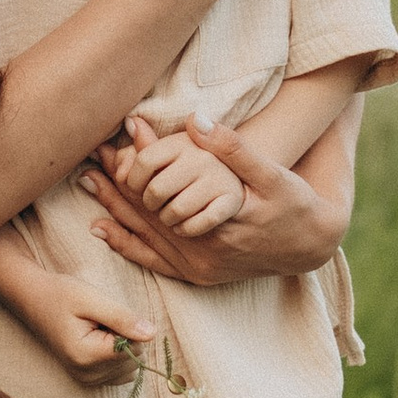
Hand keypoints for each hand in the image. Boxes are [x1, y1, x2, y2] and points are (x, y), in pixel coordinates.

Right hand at [15, 265, 163, 379]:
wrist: (34, 300)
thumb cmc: (61, 294)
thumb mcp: (92, 298)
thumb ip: (123, 318)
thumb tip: (152, 334)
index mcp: (87, 356)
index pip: (134, 348)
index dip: (127, 326)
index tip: (104, 315)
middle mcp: (87, 374)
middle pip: (134, 359)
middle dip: (126, 336)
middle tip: (99, 320)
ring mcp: (88, 379)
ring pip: (131, 366)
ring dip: (123, 345)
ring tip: (98, 328)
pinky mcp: (89, 378)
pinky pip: (122, 372)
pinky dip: (118, 355)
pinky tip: (99, 339)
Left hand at [84, 117, 345, 286]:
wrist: (311, 244)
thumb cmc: (294, 203)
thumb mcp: (271, 174)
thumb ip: (234, 148)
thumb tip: (196, 120)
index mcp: (215, 228)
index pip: (159, 196)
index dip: (133, 171)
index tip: (110, 148)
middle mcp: (202, 255)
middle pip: (145, 217)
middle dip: (114, 189)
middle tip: (86, 164)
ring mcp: (199, 270)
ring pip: (144, 239)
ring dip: (114, 211)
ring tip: (88, 184)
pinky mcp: (199, 276)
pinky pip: (154, 262)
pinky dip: (127, 245)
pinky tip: (104, 230)